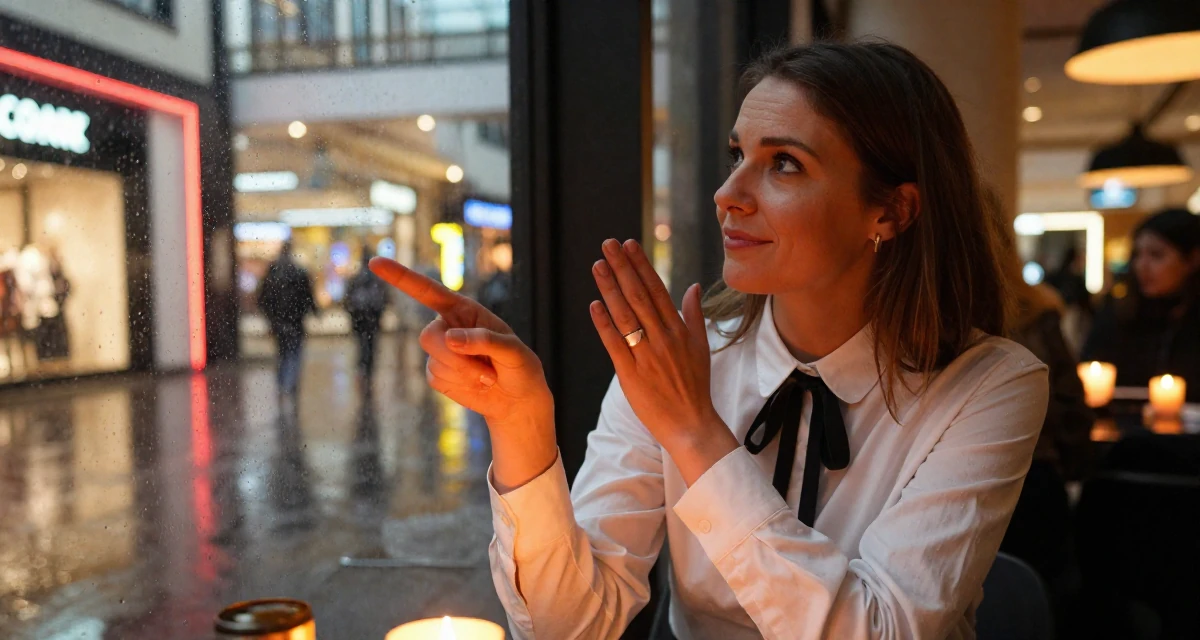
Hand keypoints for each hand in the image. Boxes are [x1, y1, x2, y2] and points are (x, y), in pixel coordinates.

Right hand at [369, 258, 556, 490]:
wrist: (517, 400)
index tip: (375, 263)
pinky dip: (460, 385)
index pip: (429, 291)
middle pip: (429, 336)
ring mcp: (440, 351)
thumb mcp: (514, 351)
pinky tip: (477, 385)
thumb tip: (451, 338)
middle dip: (456, 358)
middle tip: (488, 373)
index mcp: (464, 310)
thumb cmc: (520, 368)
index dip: (401, 277)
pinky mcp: (437, 374)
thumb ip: (485, 341)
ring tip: (489, 378)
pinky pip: (436, 379)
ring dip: (465, 374)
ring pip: (435, 361)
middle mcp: (447, 326)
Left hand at [589, 239, 736, 480]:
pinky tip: (594, 305)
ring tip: (597, 265)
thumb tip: (692, 286)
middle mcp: (663, 338)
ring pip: (625, 315)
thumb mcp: (701, 347)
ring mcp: (646, 355)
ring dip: (609, 288)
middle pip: (638, 295)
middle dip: (622, 267)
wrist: (691, 423)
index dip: (641, 265)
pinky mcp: (630, 374)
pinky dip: (604, 324)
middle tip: (607, 244)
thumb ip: (693, 315)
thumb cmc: (694, 386)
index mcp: (678, 329)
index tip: (628, 244)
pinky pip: (615, 344)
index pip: (657, 289)